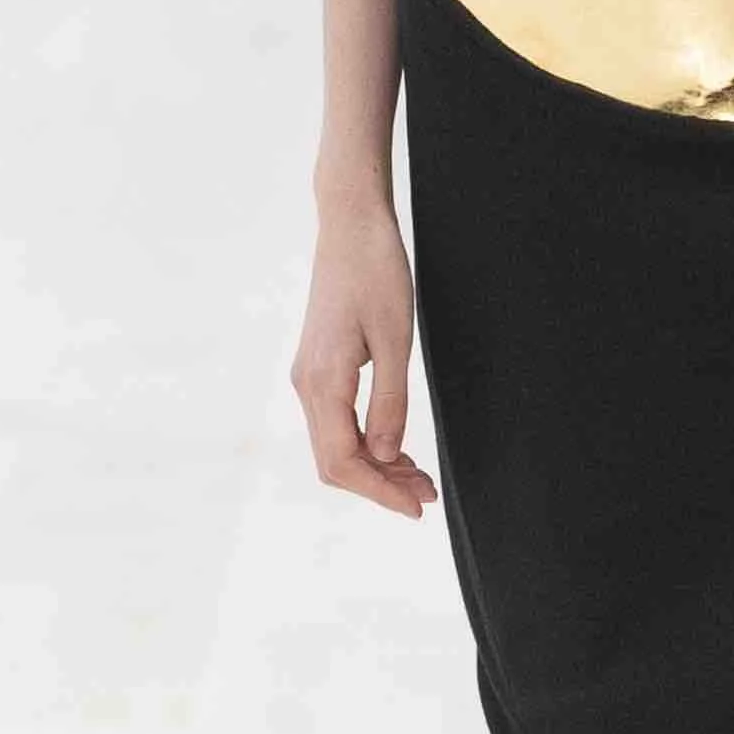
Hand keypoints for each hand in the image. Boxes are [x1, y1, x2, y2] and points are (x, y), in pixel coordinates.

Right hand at [292, 197, 437, 518]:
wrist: (350, 225)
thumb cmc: (376, 272)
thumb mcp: (395, 339)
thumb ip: (390, 401)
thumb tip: (386, 456)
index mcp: (323, 382)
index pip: (344, 461)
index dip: (380, 492)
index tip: (417, 508)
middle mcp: (307, 385)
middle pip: (335, 462)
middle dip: (380, 486)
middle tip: (427, 497)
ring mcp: (309, 377)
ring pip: (336, 445)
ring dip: (376, 467)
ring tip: (419, 478)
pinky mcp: (319, 368)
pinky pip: (337, 422)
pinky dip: (367, 443)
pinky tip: (397, 448)